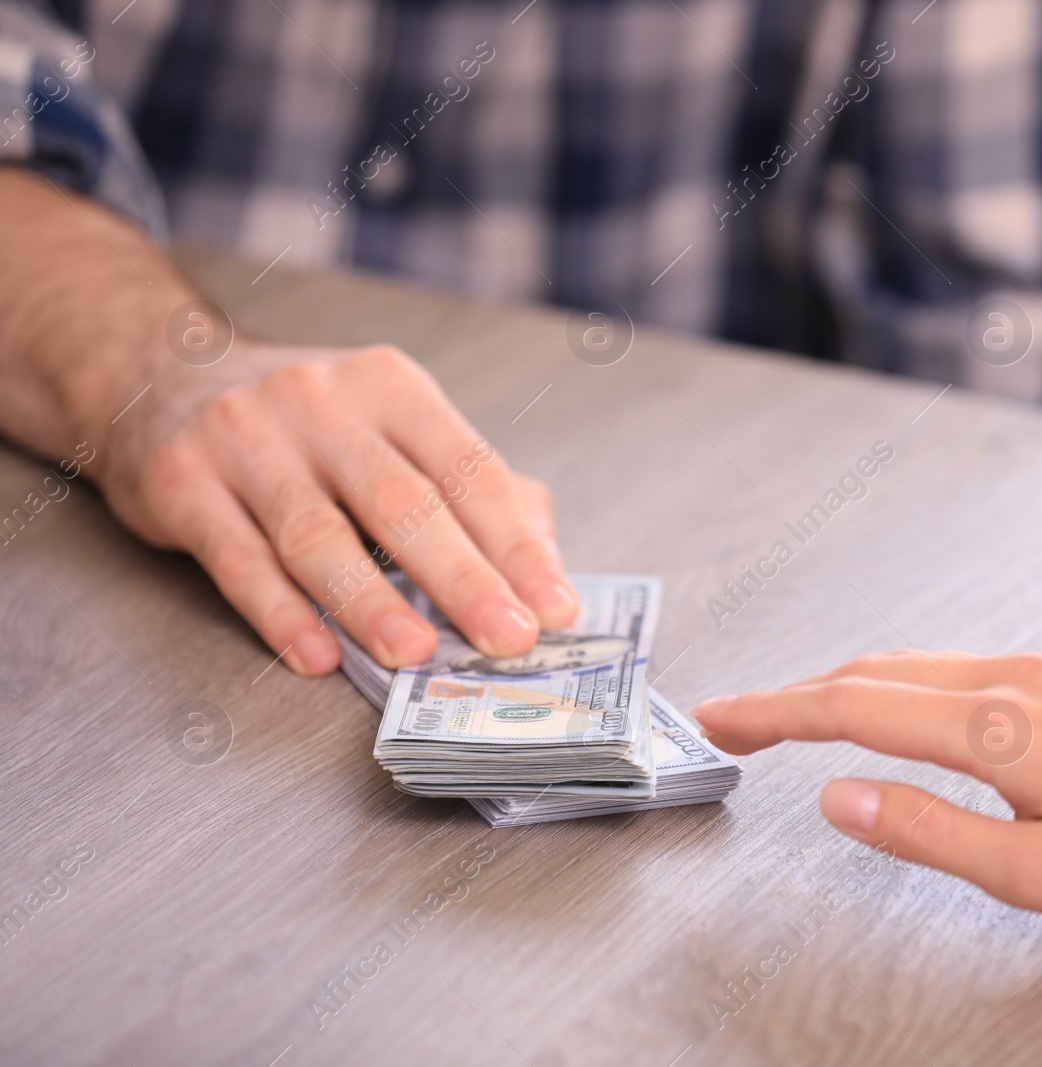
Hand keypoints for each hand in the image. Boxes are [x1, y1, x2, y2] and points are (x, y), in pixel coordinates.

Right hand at [101, 340, 577, 675]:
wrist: (164, 373)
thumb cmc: (309, 422)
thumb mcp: (395, 425)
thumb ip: (472, 486)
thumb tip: (543, 561)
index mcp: (392, 388)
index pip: (471, 471)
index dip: (517, 545)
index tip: (554, 606)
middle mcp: (321, 404)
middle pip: (403, 503)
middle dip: (463, 578)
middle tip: (507, 638)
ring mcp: (247, 441)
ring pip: (319, 535)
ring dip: (372, 603)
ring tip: (417, 655)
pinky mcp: (182, 483)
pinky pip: (238, 561)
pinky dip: (281, 614)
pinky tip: (317, 654)